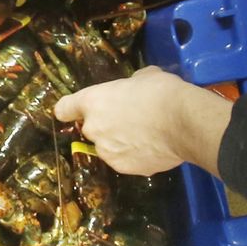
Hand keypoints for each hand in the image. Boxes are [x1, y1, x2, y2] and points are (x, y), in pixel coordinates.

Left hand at [54, 65, 228, 176]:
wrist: (183, 122)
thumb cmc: (161, 92)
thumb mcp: (143, 77)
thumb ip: (129, 86)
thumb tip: (134, 88)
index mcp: (92, 101)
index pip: (64, 109)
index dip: (70, 110)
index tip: (76, 111)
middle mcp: (93, 129)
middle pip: (91, 129)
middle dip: (106, 126)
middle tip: (130, 120)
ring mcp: (107, 152)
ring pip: (108, 147)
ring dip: (120, 142)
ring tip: (145, 136)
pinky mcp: (123, 168)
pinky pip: (124, 160)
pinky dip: (135, 156)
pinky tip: (153, 148)